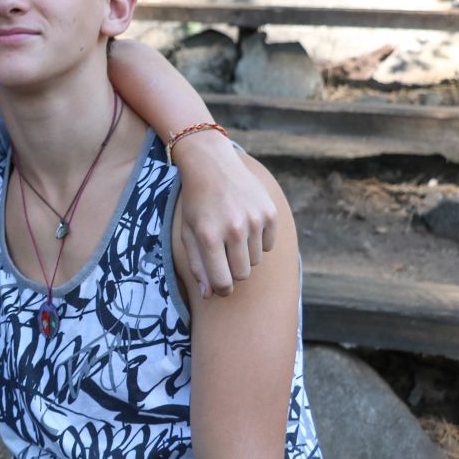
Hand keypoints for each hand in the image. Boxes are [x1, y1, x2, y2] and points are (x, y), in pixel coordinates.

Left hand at [172, 132, 276, 297]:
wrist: (212, 164)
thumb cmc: (196, 202)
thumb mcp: (189, 232)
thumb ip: (198, 265)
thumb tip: (209, 295)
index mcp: (208, 237)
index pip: (223, 282)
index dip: (222, 289)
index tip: (220, 287)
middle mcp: (233, 230)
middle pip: (242, 274)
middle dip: (233, 271)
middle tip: (223, 254)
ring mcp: (254, 220)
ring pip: (255, 260)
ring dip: (244, 253)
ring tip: (231, 232)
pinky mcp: (270, 212)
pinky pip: (268, 244)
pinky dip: (259, 240)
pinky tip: (245, 222)